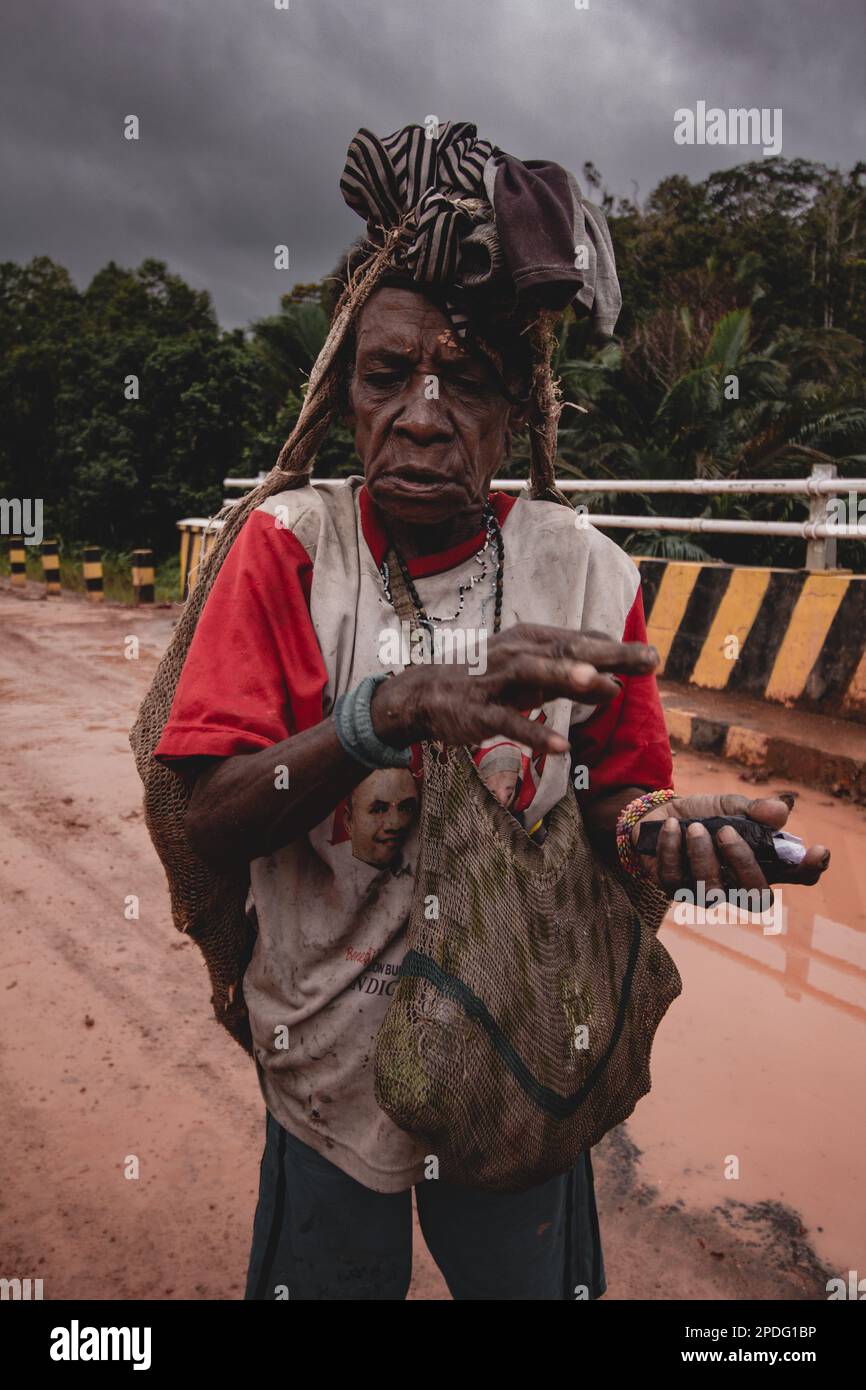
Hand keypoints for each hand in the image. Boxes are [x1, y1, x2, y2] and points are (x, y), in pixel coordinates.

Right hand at [371, 623, 658, 754]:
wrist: (429, 693)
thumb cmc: (490, 681)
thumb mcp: (534, 675)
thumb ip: (572, 679)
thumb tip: (616, 683)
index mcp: (531, 640)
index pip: (581, 641)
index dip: (617, 649)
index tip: (653, 658)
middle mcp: (516, 653)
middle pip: (565, 650)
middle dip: (607, 655)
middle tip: (646, 660)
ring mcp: (496, 681)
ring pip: (533, 674)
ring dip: (565, 677)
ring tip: (599, 683)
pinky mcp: (480, 711)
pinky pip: (509, 722)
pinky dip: (533, 733)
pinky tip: (560, 748)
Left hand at [632, 791, 829, 894]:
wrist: (659, 814)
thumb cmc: (703, 814)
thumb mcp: (730, 805)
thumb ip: (754, 809)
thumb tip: (781, 811)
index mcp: (761, 863)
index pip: (796, 876)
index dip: (810, 868)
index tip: (818, 850)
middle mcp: (737, 885)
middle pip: (756, 897)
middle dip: (742, 863)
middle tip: (726, 830)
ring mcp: (705, 892)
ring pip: (711, 891)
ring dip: (702, 853)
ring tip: (693, 826)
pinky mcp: (673, 889)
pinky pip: (674, 879)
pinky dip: (672, 848)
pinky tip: (670, 827)